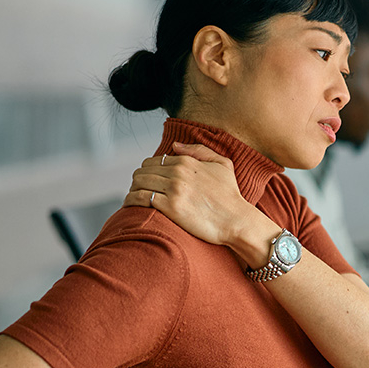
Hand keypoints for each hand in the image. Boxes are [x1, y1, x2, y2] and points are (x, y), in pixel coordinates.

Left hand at [123, 141, 257, 247]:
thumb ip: (199, 151)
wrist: (237, 221)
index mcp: (187, 161)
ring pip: (138, 183)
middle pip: (142, 171)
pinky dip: (131, 200)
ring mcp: (174, 190)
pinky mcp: (170, 207)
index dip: (148, 171)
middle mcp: (178, 173)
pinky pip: (140, 198)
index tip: (149, 181)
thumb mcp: (223, 165)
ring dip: (133, 190)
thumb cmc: (231, 196)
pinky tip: (131, 205)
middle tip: (139, 190)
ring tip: (134, 198)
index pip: (154, 161)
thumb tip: (175, 146)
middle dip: (138, 180)